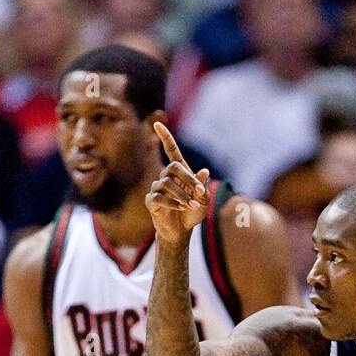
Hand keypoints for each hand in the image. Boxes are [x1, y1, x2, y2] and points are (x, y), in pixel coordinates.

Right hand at [146, 123, 210, 245]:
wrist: (181, 232)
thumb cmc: (191, 214)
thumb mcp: (202, 200)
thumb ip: (202, 186)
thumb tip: (204, 171)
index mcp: (178, 173)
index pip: (170, 151)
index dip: (165, 137)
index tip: (157, 123)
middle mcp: (166, 177)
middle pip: (173, 167)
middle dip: (188, 179)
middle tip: (200, 192)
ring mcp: (157, 189)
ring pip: (166, 183)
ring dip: (182, 194)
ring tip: (192, 205)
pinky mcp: (152, 201)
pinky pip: (159, 197)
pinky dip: (172, 203)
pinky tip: (181, 208)